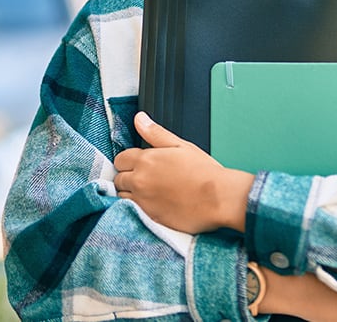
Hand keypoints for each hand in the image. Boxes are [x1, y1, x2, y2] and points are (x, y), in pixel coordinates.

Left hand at [114, 112, 253, 232]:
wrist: (217, 198)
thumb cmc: (204, 172)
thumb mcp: (181, 146)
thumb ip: (156, 132)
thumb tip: (139, 119)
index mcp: (146, 160)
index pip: (121, 159)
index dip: (130, 160)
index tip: (141, 163)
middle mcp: (139, 181)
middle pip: (119, 178)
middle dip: (129, 176)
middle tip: (148, 177)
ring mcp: (142, 201)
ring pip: (122, 195)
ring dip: (131, 192)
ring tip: (151, 191)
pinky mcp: (148, 217)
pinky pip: (132, 211)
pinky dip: (138, 206)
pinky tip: (153, 203)